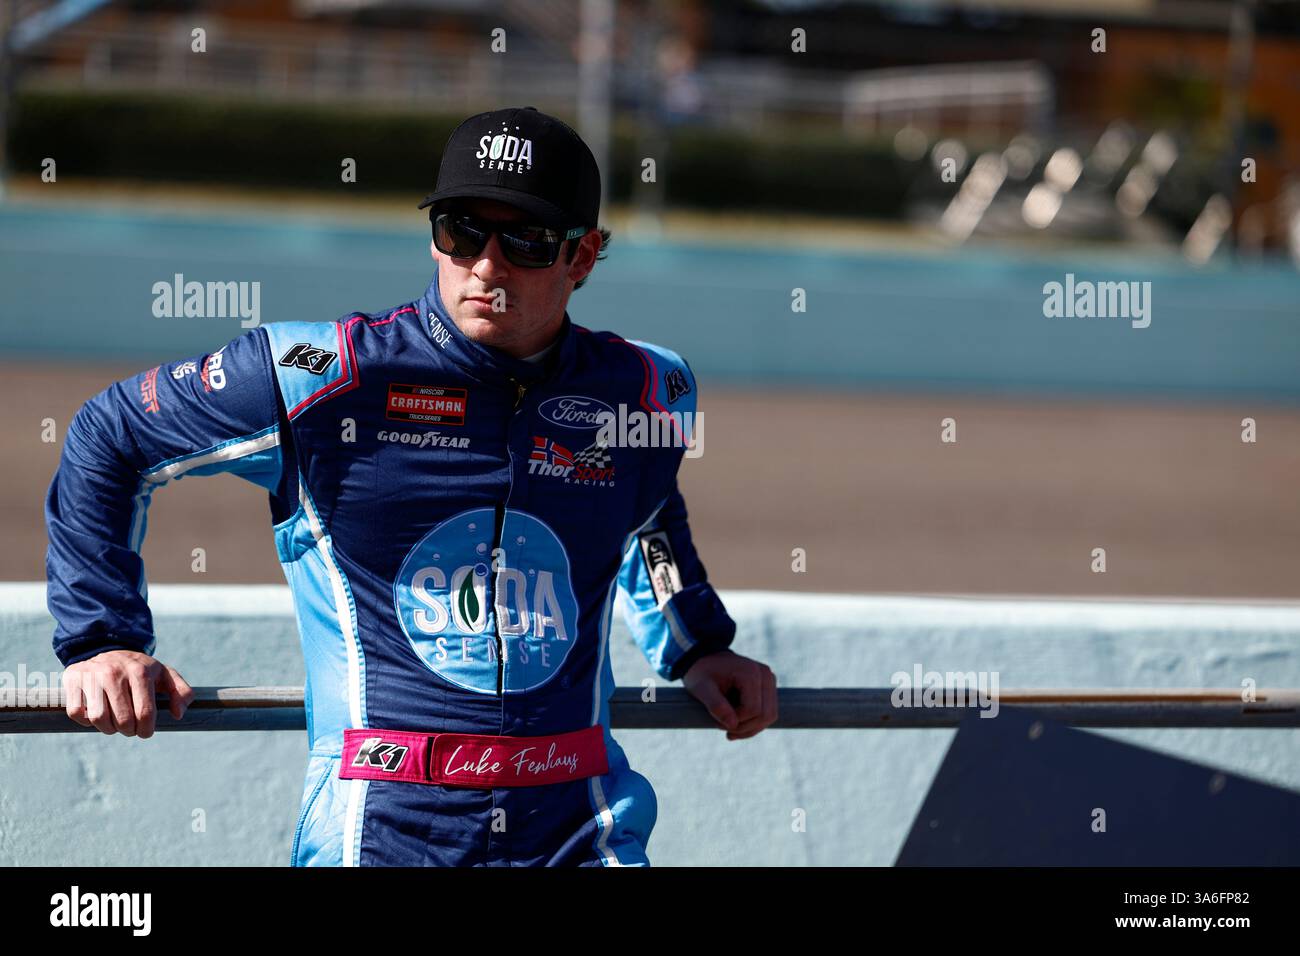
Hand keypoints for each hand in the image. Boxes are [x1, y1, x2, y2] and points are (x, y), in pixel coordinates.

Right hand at [62, 650, 194, 737]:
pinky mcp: (73, 678)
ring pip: (98, 719)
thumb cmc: (140, 669)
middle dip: (129, 731)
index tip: (145, 732)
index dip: (146, 730)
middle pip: (123, 720)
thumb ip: (182, 692)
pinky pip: (76, 712)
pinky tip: (94, 714)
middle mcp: (115, 672)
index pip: (145, 713)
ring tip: (114, 724)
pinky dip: (85, 721)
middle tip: (130, 728)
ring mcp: (92, 675)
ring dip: (107, 729)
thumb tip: (178, 714)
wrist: (108, 648)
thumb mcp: (165, 675)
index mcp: (141, 671)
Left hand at [682, 649, 777, 739]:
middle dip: (744, 728)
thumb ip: (716, 705)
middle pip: (765, 715)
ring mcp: (769, 680)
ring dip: (750, 728)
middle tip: (723, 728)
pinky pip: (768, 713)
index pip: (752, 709)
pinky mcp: (768, 688)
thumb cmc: (701, 673)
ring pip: (769, 716)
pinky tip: (736, 725)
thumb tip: (733, 725)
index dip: (736, 722)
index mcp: (750, 672)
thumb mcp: (701, 688)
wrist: (705, 660)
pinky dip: (753, 724)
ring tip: (729, 729)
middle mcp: (765, 674)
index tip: (716, 721)